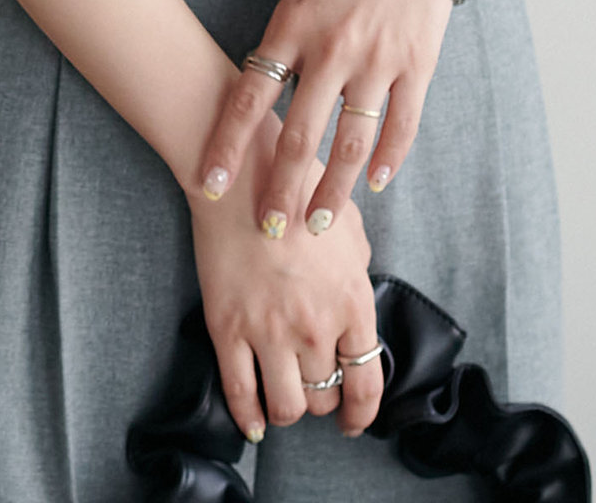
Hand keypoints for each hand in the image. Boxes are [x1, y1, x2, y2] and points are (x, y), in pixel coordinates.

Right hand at [189, 110, 385, 440]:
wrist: (239, 172)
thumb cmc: (297, 187)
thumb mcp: (347, 223)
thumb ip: (358, 266)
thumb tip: (355, 290)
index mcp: (352, 301)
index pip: (367, 385)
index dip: (362, 415)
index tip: (355, 422)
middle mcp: (315, 325)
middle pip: (325, 398)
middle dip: (322, 399)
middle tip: (312, 387)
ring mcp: (269, 330)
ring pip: (287, 407)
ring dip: (289, 409)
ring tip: (285, 395)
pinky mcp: (228, 329)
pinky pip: (240, 393)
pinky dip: (248, 418)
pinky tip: (254, 422)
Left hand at [198, 0, 464, 237]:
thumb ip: (288, 35)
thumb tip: (271, 87)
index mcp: (293, 22)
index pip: (250, 97)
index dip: (228, 147)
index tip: (210, 186)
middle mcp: (332, 47)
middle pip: (298, 135)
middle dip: (281, 190)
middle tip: (269, 232)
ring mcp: (378, 59)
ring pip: (350, 143)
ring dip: (333, 189)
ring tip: (320, 222)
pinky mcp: (418, 64)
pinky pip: (401, 125)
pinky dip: (388, 160)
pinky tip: (376, 184)